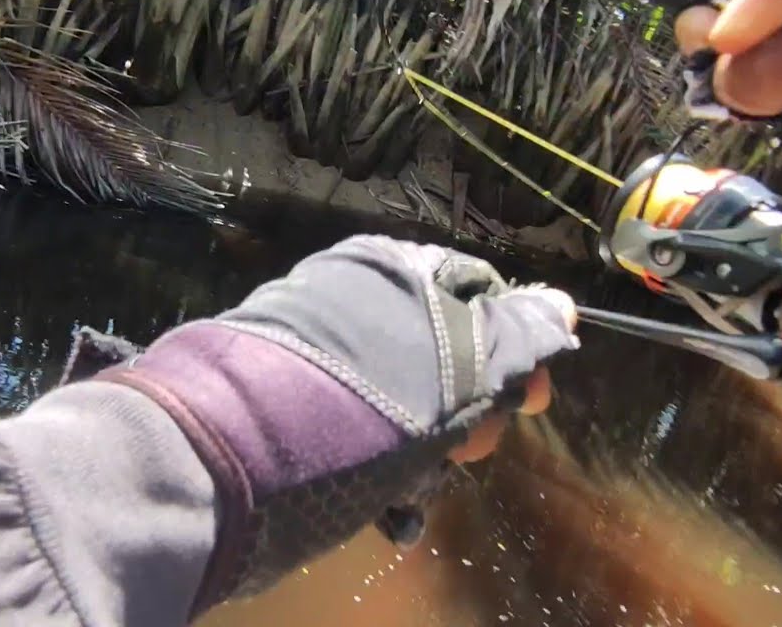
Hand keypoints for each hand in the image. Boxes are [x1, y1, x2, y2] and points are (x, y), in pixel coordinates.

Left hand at [97, 235, 578, 614]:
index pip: (478, 299)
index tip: (530, 404)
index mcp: (392, 273)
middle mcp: (353, 306)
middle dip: (464, 414)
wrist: (218, 456)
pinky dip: (380, 474)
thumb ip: (512, 342)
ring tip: (410, 488)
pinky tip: (385, 507)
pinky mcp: (289, 409)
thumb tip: (562, 308)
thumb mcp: (450, 373)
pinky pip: (359, 434)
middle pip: (442, 358)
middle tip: (460, 452)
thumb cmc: (357, 406)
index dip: (513, 355)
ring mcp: (318, 358)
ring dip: (422, 453)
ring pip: (404, 407)